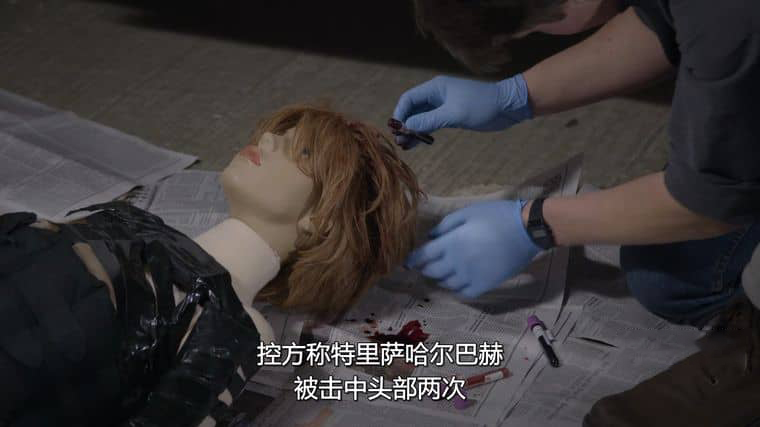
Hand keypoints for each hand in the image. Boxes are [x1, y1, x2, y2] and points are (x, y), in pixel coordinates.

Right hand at [392, 74, 532, 147]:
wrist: (508, 106)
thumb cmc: (483, 105)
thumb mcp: (454, 114)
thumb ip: (430, 120)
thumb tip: (407, 127)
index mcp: (435, 88)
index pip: (408, 99)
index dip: (400, 114)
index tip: (396, 130)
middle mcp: (437, 95)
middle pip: (412, 109)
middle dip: (404, 125)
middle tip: (400, 142)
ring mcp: (443, 106)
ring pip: (421, 118)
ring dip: (413, 131)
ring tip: (405, 146)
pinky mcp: (451, 115)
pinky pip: (431, 123)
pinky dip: (424, 132)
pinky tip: (417, 143)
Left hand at [405, 200, 539, 297]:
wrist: (526, 230)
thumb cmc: (496, 216)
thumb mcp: (467, 213)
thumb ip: (445, 225)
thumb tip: (430, 237)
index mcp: (451, 243)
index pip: (423, 256)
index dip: (412, 260)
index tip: (407, 262)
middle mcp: (457, 262)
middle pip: (432, 271)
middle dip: (424, 268)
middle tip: (423, 265)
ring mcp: (471, 276)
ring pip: (446, 283)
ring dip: (439, 278)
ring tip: (439, 273)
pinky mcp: (485, 284)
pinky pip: (464, 292)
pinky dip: (456, 288)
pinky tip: (457, 281)